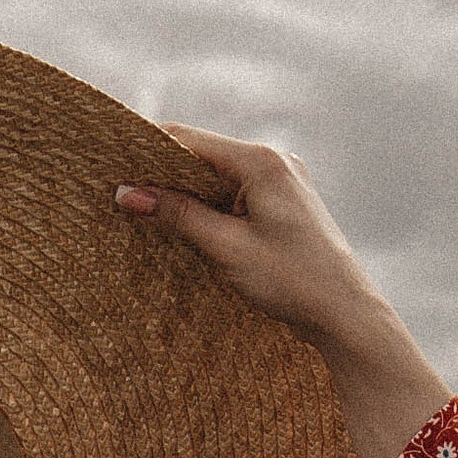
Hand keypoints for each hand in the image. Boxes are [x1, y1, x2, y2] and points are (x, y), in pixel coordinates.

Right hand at [112, 126, 450, 457]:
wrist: (349, 317)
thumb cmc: (295, 282)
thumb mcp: (227, 248)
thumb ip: (177, 215)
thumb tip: (126, 193)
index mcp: (262, 161)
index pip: (186, 140)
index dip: (144, 151)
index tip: (107, 165)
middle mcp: (275, 161)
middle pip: (200, 156)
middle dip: (161, 174)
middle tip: (118, 191)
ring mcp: (282, 182)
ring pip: (215, 178)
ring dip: (183, 193)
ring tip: (143, 210)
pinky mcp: (284, 205)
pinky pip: (233, 196)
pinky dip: (207, 207)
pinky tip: (183, 225)